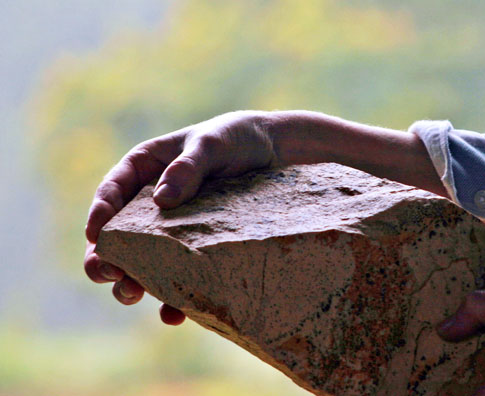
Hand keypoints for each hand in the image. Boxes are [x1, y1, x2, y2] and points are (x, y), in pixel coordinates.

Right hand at [84, 111, 275, 324]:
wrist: (274, 154)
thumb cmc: (235, 138)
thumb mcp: (212, 144)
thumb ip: (189, 167)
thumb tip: (162, 200)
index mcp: (144, 170)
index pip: (112, 191)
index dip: (99, 214)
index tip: (94, 234)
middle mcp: (151, 204)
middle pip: (118, 234)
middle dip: (106, 257)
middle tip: (107, 272)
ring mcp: (173, 230)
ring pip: (142, 261)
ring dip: (132, 281)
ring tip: (131, 294)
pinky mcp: (195, 250)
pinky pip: (178, 277)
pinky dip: (173, 298)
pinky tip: (174, 314)